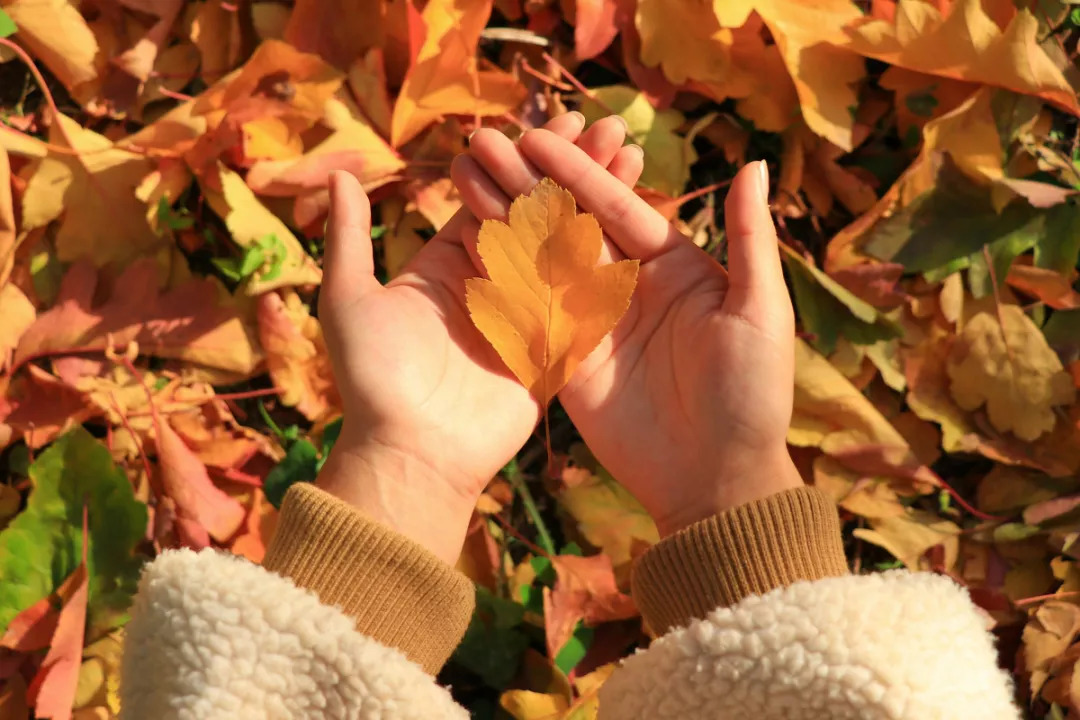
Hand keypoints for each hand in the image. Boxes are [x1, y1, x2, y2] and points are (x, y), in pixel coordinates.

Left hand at [316, 114, 644, 563]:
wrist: (414, 454)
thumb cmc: (374, 379)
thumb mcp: (351, 299)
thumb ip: (351, 236)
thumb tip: (341, 172)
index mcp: (448, 264)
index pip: (490, 196)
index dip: (523, 157)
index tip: (556, 119)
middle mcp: (491, 284)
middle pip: (537, 212)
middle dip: (571, 167)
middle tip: (606, 124)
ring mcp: (526, 314)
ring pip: (568, 245)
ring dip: (598, 198)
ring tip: (631, 154)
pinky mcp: (554, 347)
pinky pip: (584, 295)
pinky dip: (610, 255)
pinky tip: (640, 215)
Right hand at [460, 126, 801, 536]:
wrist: (716, 481)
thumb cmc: (752, 395)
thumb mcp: (759, 310)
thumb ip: (748, 237)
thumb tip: (754, 163)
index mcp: (672, 265)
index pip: (617, 207)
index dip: (578, 172)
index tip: (537, 140)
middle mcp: (627, 287)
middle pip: (573, 224)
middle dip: (533, 185)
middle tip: (488, 144)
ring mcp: (593, 324)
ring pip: (544, 261)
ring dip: (509, 221)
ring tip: (469, 180)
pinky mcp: (567, 362)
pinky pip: (532, 315)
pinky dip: (503, 281)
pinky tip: (469, 246)